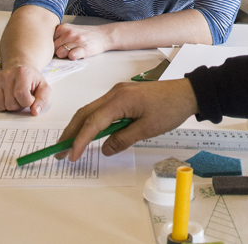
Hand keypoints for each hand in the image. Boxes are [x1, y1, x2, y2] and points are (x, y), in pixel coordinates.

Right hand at [0, 65, 50, 114]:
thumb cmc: (31, 80)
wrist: (20, 69)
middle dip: (18, 105)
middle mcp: (6, 75)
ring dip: (8, 106)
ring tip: (12, 96)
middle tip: (20, 97)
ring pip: (0, 106)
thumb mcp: (43, 87)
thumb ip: (42, 100)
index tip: (30, 98)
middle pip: (11, 104)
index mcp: (22, 73)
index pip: (22, 96)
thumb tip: (35, 112)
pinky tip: (2, 98)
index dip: (27, 102)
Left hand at [53, 23, 111, 59]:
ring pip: (60, 53)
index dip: (53, 46)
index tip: (59, 46)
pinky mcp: (84, 49)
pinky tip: (78, 54)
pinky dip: (73, 57)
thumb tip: (45, 46)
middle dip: (58, 51)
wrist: (103, 35)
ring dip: (65, 55)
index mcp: (63, 27)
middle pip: (53, 48)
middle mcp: (69, 33)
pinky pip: (71, 56)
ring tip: (73, 51)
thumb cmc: (85, 34)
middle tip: (67, 50)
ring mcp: (76, 40)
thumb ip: (59, 35)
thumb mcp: (70, 29)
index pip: (49, 41)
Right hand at [56, 79, 198, 161]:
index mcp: (120, 100)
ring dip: (80, 127)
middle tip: (60, 151)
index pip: (93, 122)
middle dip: (70, 132)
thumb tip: (104, 149)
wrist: (187, 93)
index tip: (71, 155)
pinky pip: (101, 108)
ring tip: (70, 145)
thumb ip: (123, 139)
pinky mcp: (123, 94)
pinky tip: (90, 134)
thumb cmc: (170, 108)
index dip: (79, 140)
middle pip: (85, 113)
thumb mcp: (147, 129)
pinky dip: (92, 121)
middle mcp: (114, 92)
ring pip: (91, 110)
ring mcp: (118, 92)